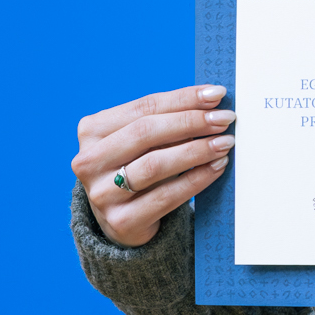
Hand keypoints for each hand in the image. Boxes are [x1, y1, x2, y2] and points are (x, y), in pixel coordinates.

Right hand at [74, 84, 235, 246]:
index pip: (143, 107)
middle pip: (146, 132)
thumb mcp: (142, 142)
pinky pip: (166, 196)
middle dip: (191, 122)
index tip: (216, 93)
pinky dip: (196, 179)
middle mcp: (89, 161)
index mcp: (92, 131)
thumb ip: (166, 120)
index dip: (182, 99)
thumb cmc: (137, 167)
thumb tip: (211, 100)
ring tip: (225, 143)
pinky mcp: (121, 221)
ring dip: (196, 150)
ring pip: (155, 164)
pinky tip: (216, 167)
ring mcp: (102, 194)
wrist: (122, 220)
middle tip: (225, 118)